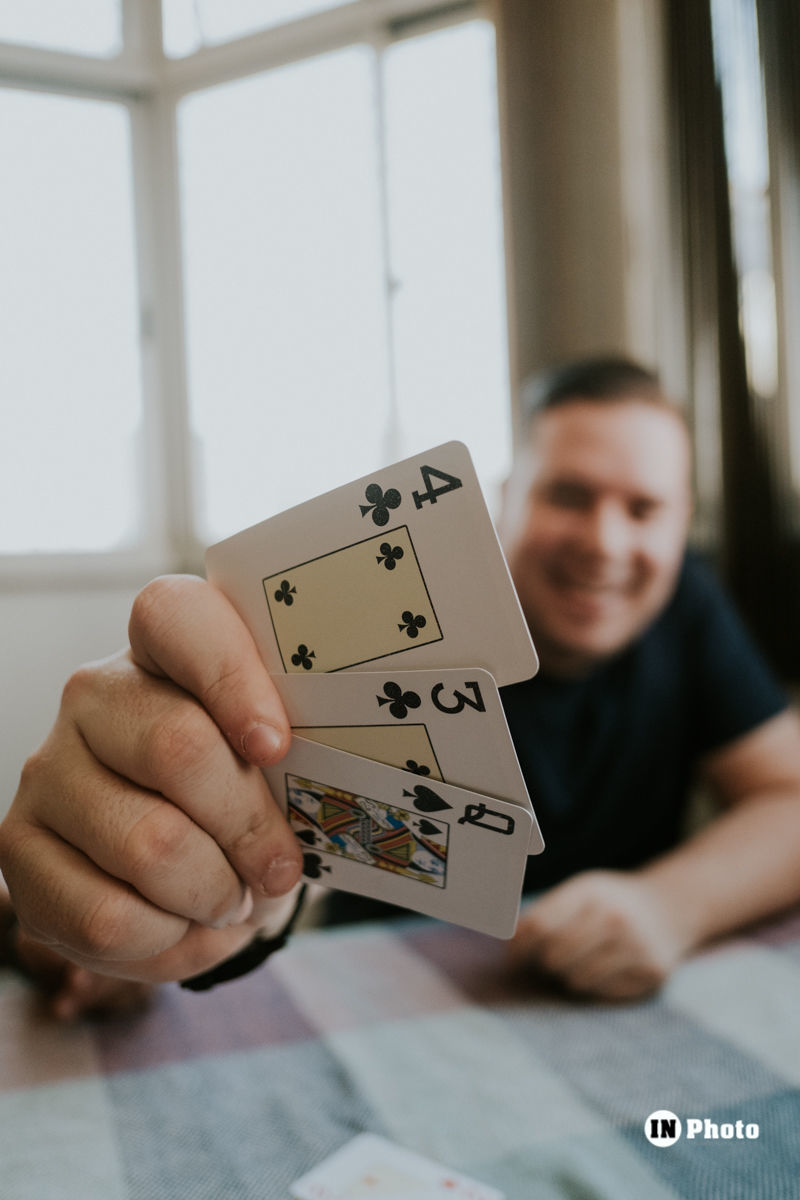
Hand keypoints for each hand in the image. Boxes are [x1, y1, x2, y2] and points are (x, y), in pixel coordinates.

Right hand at [0, 575, 302, 983]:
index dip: (230, 677)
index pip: (177, 618)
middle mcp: (94, 694)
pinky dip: (166, 938)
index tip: (276, 746)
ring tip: (230, 895)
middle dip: (248, 826)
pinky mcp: (19, 847)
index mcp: (162, 647)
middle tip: (279, 865)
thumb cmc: (250, 796)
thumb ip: (298, 742)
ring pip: (146, 844)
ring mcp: (48, 769)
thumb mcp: (286, 761)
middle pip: (177, 747)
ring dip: (212, 892)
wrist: (200, 866)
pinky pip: (105, 915)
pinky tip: (181, 922)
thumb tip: (317, 765)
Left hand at [509, 870, 690, 998]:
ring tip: (580, 962)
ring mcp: (635, 945)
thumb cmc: (610, 903)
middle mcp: (614, 916)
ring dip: (569, 976)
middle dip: (544, 963)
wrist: (669, 908)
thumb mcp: (581, 892)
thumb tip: (507, 943)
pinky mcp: (651, 972)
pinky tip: (605, 969)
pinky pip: (602, 992)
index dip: (517, 947)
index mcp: (590, 891)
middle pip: (553, 957)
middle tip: (548, 961)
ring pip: (575, 980)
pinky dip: (596, 985)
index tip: (511, 958)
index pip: (538, 926)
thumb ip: (545, 913)